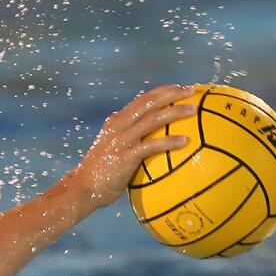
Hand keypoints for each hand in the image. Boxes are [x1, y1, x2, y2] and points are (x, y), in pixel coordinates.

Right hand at [67, 84, 196, 212]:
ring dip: (175, 112)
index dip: (162, 91)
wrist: (82, 188)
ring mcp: (121, 140)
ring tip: (194, 110)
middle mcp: (119, 125)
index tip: (179, 88)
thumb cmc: (101, 174)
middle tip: (191, 90)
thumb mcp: (112, 150)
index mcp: (116, 121)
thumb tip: (152, 144)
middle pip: (149, 101)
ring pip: (153, 119)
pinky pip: (152, 145)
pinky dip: (169, 141)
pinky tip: (185, 141)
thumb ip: (129, 142)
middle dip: (172, 92)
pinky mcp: (125, 156)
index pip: (142, 99)